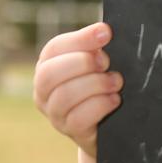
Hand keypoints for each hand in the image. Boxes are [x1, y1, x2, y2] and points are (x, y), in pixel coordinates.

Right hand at [34, 22, 121, 158]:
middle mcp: (44, 90)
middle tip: (107, 62)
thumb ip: (96, 46)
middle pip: (50, 74)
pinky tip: (115, 99)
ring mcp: (55, 113)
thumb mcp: (98, 61)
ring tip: (116, 82)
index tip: (106, 33)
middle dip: (83, 63)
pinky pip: (78, 119)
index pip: (54, 48)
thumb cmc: (103, 82)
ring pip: (64, 97)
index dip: (80, 39)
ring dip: (95, 84)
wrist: (111, 121)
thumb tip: (103, 31)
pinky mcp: (71, 131)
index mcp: (49, 65)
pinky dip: (100, 106)